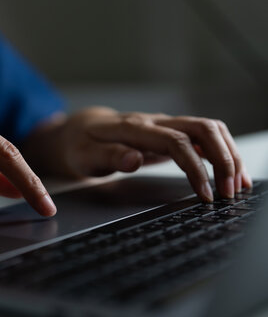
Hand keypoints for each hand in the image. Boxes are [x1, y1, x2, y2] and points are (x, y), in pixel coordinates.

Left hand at [31, 107, 250, 201]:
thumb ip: (108, 156)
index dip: (195, 168)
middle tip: (231, 192)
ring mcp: (162, 125)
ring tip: (239, 184)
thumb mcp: (83, 155)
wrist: (77, 130)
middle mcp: (152, 122)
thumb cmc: (79, 145)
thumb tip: (135, 159)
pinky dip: (220, 152)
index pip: (175, 142)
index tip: (206, 195)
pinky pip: (201, 136)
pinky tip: (229, 172)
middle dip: (224, 158)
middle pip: (202, 128)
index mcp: (133, 128)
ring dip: (228, 153)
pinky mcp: (167, 132)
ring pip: (207, 128)